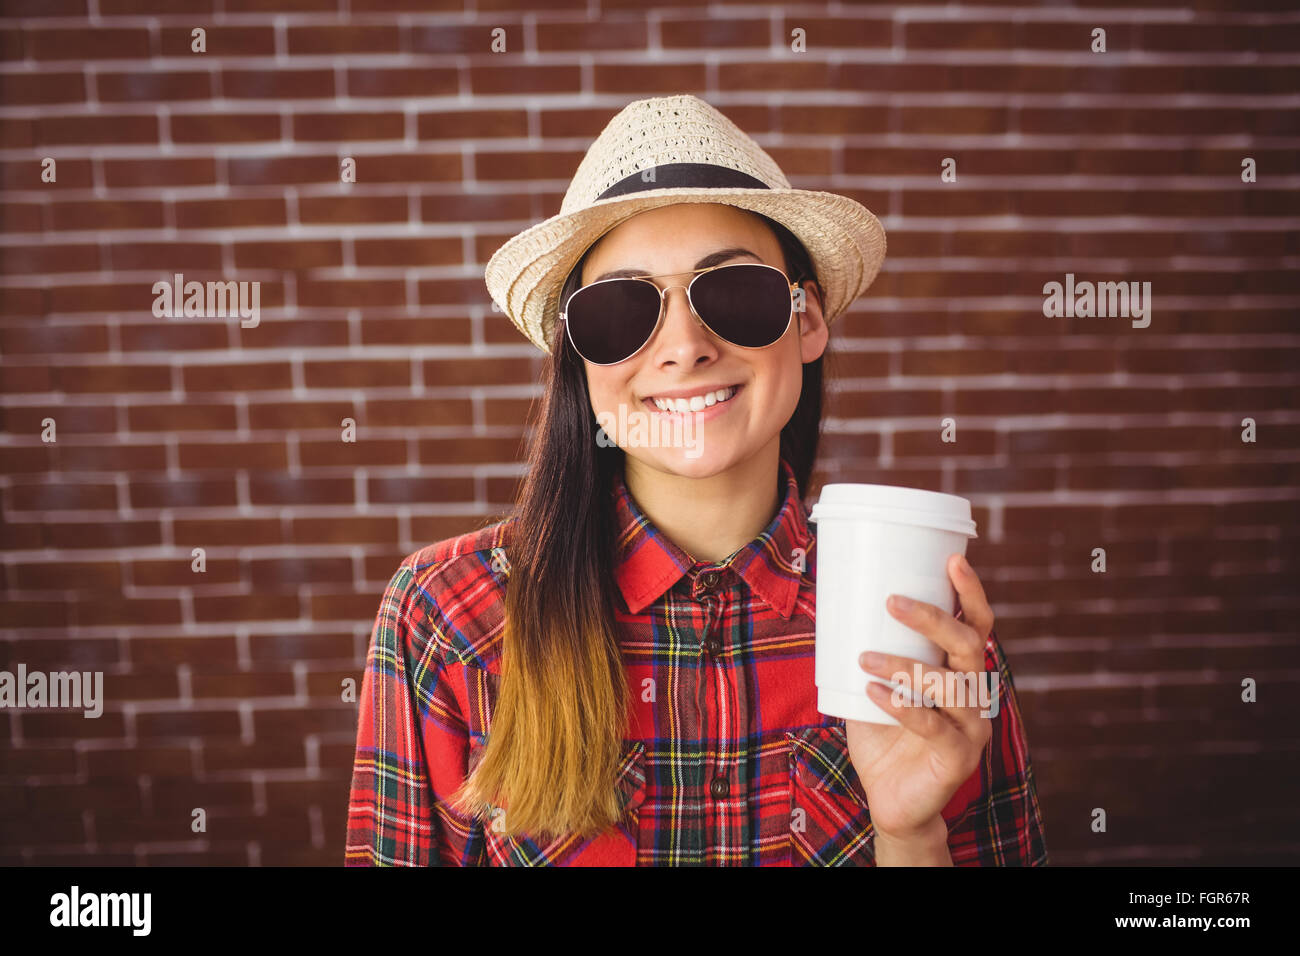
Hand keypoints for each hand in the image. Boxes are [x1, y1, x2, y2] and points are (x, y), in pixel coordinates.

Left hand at [845, 553, 995, 845]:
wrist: (891, 799)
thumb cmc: (882, 735)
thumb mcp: (873, 685)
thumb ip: (867, 651)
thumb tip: (831, 604)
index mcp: (960, 671)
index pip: (976, 624)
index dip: (971, 592)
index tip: (953, 558)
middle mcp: (974, 694)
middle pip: (967, 645)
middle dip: (932, 618)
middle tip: (892, 601)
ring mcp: (972, 727)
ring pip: (947, 684)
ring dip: (903, 665)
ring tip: (864, 656)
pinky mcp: (959, 757)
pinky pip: (932, 724)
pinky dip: (900, 705)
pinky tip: (874, 693)